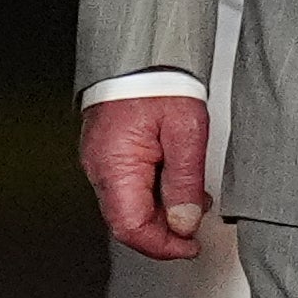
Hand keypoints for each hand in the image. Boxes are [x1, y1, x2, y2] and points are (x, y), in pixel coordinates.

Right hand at [82, 88, 212, 261]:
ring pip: (129, 205)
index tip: (190, 247)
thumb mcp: (186, 132)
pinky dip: (153, 192)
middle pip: (128, 221)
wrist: (143, 51)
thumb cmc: (160, 81)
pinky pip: (127, 186)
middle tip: (196, 222)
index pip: (132, 228)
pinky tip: (176, 180)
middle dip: (165, 230)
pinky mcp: (107, 152)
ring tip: (194, 197)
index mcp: (115, 166)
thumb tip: (184, 223)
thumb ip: (185, 182)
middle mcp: (100, 167)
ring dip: (161, 211)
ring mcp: (100, 160)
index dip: (163, 246)